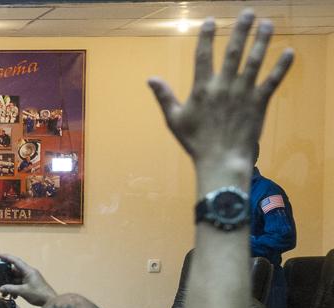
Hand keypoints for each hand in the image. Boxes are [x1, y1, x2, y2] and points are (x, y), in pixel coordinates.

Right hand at [0, 253, 56, 305]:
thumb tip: (1, 288)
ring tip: (4, 292)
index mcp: (28, 271)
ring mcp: (30, 278)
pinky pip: (20, 283)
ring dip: (10, 285)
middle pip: (14, 271)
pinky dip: (15, 288)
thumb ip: (10, 289)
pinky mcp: (30, 284)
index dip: (7, 257)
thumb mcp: (22, 291)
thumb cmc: (39, 294)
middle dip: (6, 276)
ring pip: (16, 279)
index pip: (16, 261)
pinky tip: (13, 295)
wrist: (49, 301)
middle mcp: (29, 272)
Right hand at [147, 12, 292, 171]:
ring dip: (262, 40)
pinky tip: (289, 51)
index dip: (206, 36)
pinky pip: (272, 80)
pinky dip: (281, 66)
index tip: (210, 21)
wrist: (221, 161)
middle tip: (247, 12)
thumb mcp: (175, 119)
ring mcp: (243, 93)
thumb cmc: (196, 142)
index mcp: (202, 89)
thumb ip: (164, 96)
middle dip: (240, 29)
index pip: (203, 56)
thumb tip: (150, 78)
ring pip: (254, 61)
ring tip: (267, 23)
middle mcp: (223, 86)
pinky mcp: (259, 102)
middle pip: (233, 51)